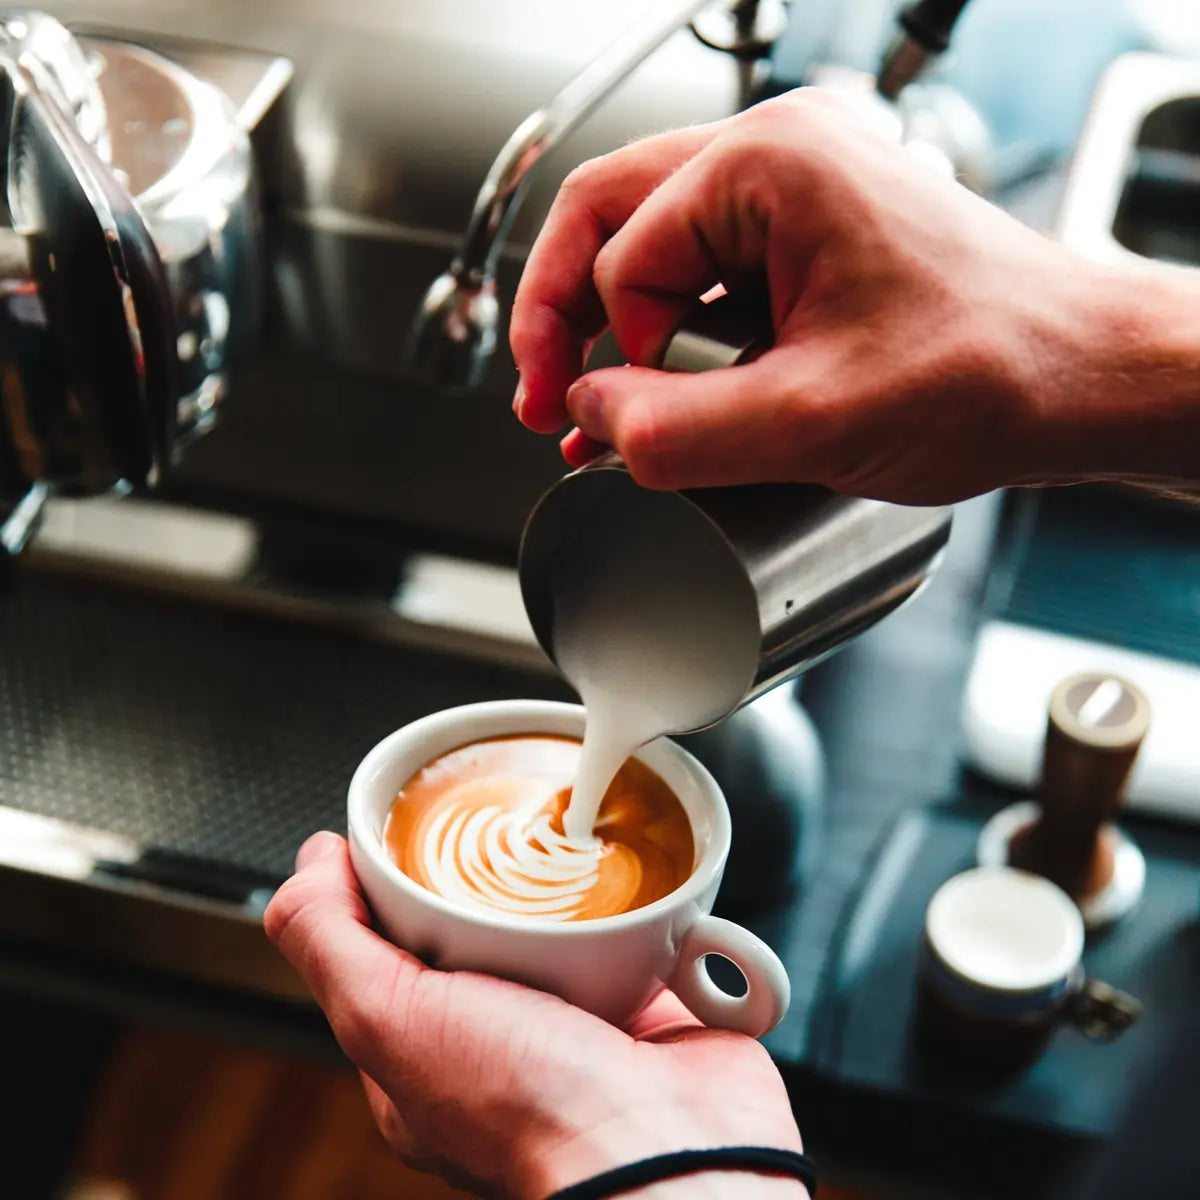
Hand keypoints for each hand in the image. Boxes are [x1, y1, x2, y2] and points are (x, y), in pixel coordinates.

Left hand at [264, 832, 806, 1198]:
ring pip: (558, 921)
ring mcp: (575, 1021)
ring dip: (567, 883)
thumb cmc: (534, 1111)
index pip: (386, 944)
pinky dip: (643, 901)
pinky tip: (634, 877)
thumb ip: (329, 941)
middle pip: (476, 922)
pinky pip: (639, 929)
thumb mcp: (388, 1018)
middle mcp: (498, 1040)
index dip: (386, 884)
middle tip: (495, 834)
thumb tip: (310, 860)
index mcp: (425, 1053)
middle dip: (483, 874)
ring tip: (566, 844)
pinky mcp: (647, 1000)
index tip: (404, 833)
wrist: (671, 1148)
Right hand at [509, 87, 1199, 503]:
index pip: (620, 255)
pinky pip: (701, 274)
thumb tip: (590, 418)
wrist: (1076, 380)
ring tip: (580, 405)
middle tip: (539, 394)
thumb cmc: (988, 372)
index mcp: (773, 165)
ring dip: (605, 327)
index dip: (604, 351)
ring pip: (648, 244)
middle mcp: (780, 156)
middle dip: (560, 314)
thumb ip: (674, 429)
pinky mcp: (808, 239)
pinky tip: (645, 395)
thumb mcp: (811, 422)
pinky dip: (662, 336)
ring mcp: (796, 192)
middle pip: (608, 216)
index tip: (615, 418)